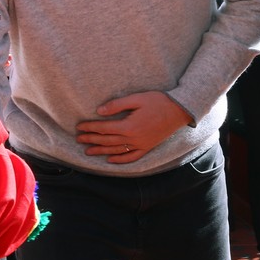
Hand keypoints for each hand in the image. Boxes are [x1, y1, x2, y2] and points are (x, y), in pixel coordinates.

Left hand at [76, 91, 191, 163]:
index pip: (104, 128)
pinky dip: (120, 160)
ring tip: (88, 151)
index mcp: (129, 126)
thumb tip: (99, 111)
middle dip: (91, 139)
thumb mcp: (137, 98)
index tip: (79, 127)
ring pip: (117, 151)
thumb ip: (117, 105)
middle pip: (108, 140)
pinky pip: (132, 157)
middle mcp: (133, 138)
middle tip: (79, 139)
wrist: (180, 110)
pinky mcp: (148, 147)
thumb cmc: (159, 101)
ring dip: (101, 151)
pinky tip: (111, 160)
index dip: (90, 127)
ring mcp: (141, 145)